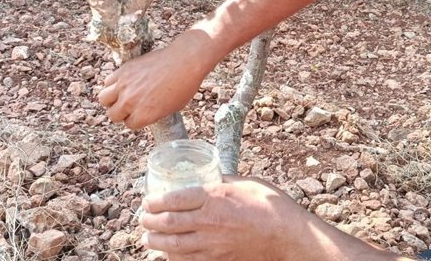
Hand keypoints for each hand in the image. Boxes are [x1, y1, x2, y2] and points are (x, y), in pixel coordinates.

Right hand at [98, 30, 214, 129]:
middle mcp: (130, 102)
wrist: (184, 62)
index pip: (129, 124)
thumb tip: (143, 112)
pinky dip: (113, 84)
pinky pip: (108, 82)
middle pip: (113, 115)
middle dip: (121, 112)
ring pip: (103, 99)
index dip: (135, 119)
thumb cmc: (184, 85)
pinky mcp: (123, 70)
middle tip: (129, 106)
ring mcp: (124, 85)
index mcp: (143, 115)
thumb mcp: (171, 108)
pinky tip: (123, 82)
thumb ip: (152, 113)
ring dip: (112, 99)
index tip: (139, 114)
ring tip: (121, 95)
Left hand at [139, 176, 305, 260]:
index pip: (173, 199)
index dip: (155, 201)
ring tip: (148, 238)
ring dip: (156, 241)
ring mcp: (211, 244)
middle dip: (149, 221)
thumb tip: (209, 178)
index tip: (148, 201)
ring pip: (173, 245)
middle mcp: (208, 221)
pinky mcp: (217, 260)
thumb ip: (223, 181)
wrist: (287, 236)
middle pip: (168, 223)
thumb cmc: (271, 206)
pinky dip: (173, 257)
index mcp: (214, 198)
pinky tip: (168, 254)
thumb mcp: (246, 183)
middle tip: (143, 219)